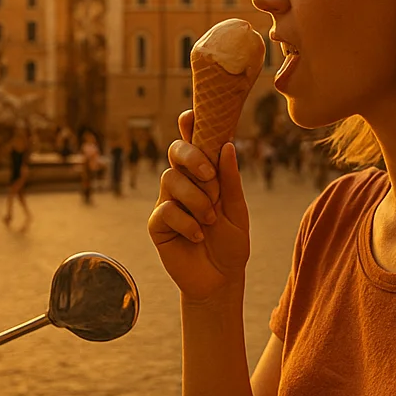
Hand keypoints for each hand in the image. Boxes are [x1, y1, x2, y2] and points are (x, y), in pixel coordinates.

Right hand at [148, 110, 250, 301]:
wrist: (220, 280)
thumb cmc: (231, 245)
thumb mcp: (238, 212)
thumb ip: (231, 181)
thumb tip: (228, 146)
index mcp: (205, 177)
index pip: (195, 144)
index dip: (189, 127)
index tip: (191, 114)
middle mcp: (184, 185)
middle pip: (175, 152)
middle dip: (191, 157)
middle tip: (210, 177)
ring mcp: (168, 203)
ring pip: (170, 180)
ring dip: (196, 199)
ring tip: (210, 221)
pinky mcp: (158, 225)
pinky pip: (165, 211)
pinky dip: (186, 223)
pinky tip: (198, 236)